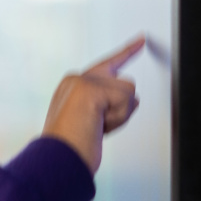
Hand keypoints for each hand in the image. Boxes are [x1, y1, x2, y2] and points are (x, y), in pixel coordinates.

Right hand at [41, 36, 143, 172]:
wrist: (58, 159)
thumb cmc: (72, 147)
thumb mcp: (94, 122)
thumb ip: (110, 106)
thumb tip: (135, 101)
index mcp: (73, 86)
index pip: (108, 65)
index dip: (127, 52)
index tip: (142, 40)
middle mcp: (77, 80)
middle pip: (124, 85)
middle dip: (121, 110)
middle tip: (99, 126)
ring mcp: (83, 82)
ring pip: (128, 92)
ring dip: (120, 115)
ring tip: (96, 127)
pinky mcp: (92, 88)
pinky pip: (126, 100)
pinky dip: (119, 117)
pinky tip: (98, 125)